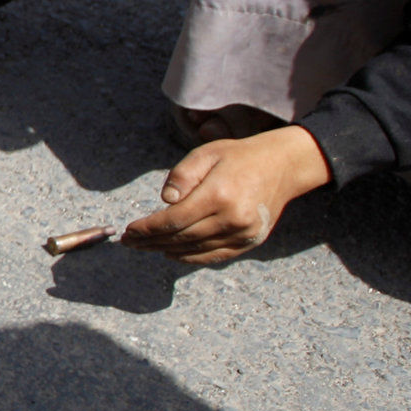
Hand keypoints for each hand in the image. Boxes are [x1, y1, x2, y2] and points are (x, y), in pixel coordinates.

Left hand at [122, 126, 330, 263]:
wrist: (281, 167)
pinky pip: (213, 256)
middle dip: (150, 242)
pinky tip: (170, 253)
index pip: (174, 220)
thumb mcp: (206, 153)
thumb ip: (182, 175)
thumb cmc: (238, 157)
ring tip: (144, 247)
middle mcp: (232, 219)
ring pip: (195, 250)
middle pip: (181, 238)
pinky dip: (189, 257)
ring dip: (165, 250)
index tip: (129, 231)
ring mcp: (243, 234)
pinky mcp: (249, 243)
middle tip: (128, 242)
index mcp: (219, 195)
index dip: (148, 228)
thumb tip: (165, 202)